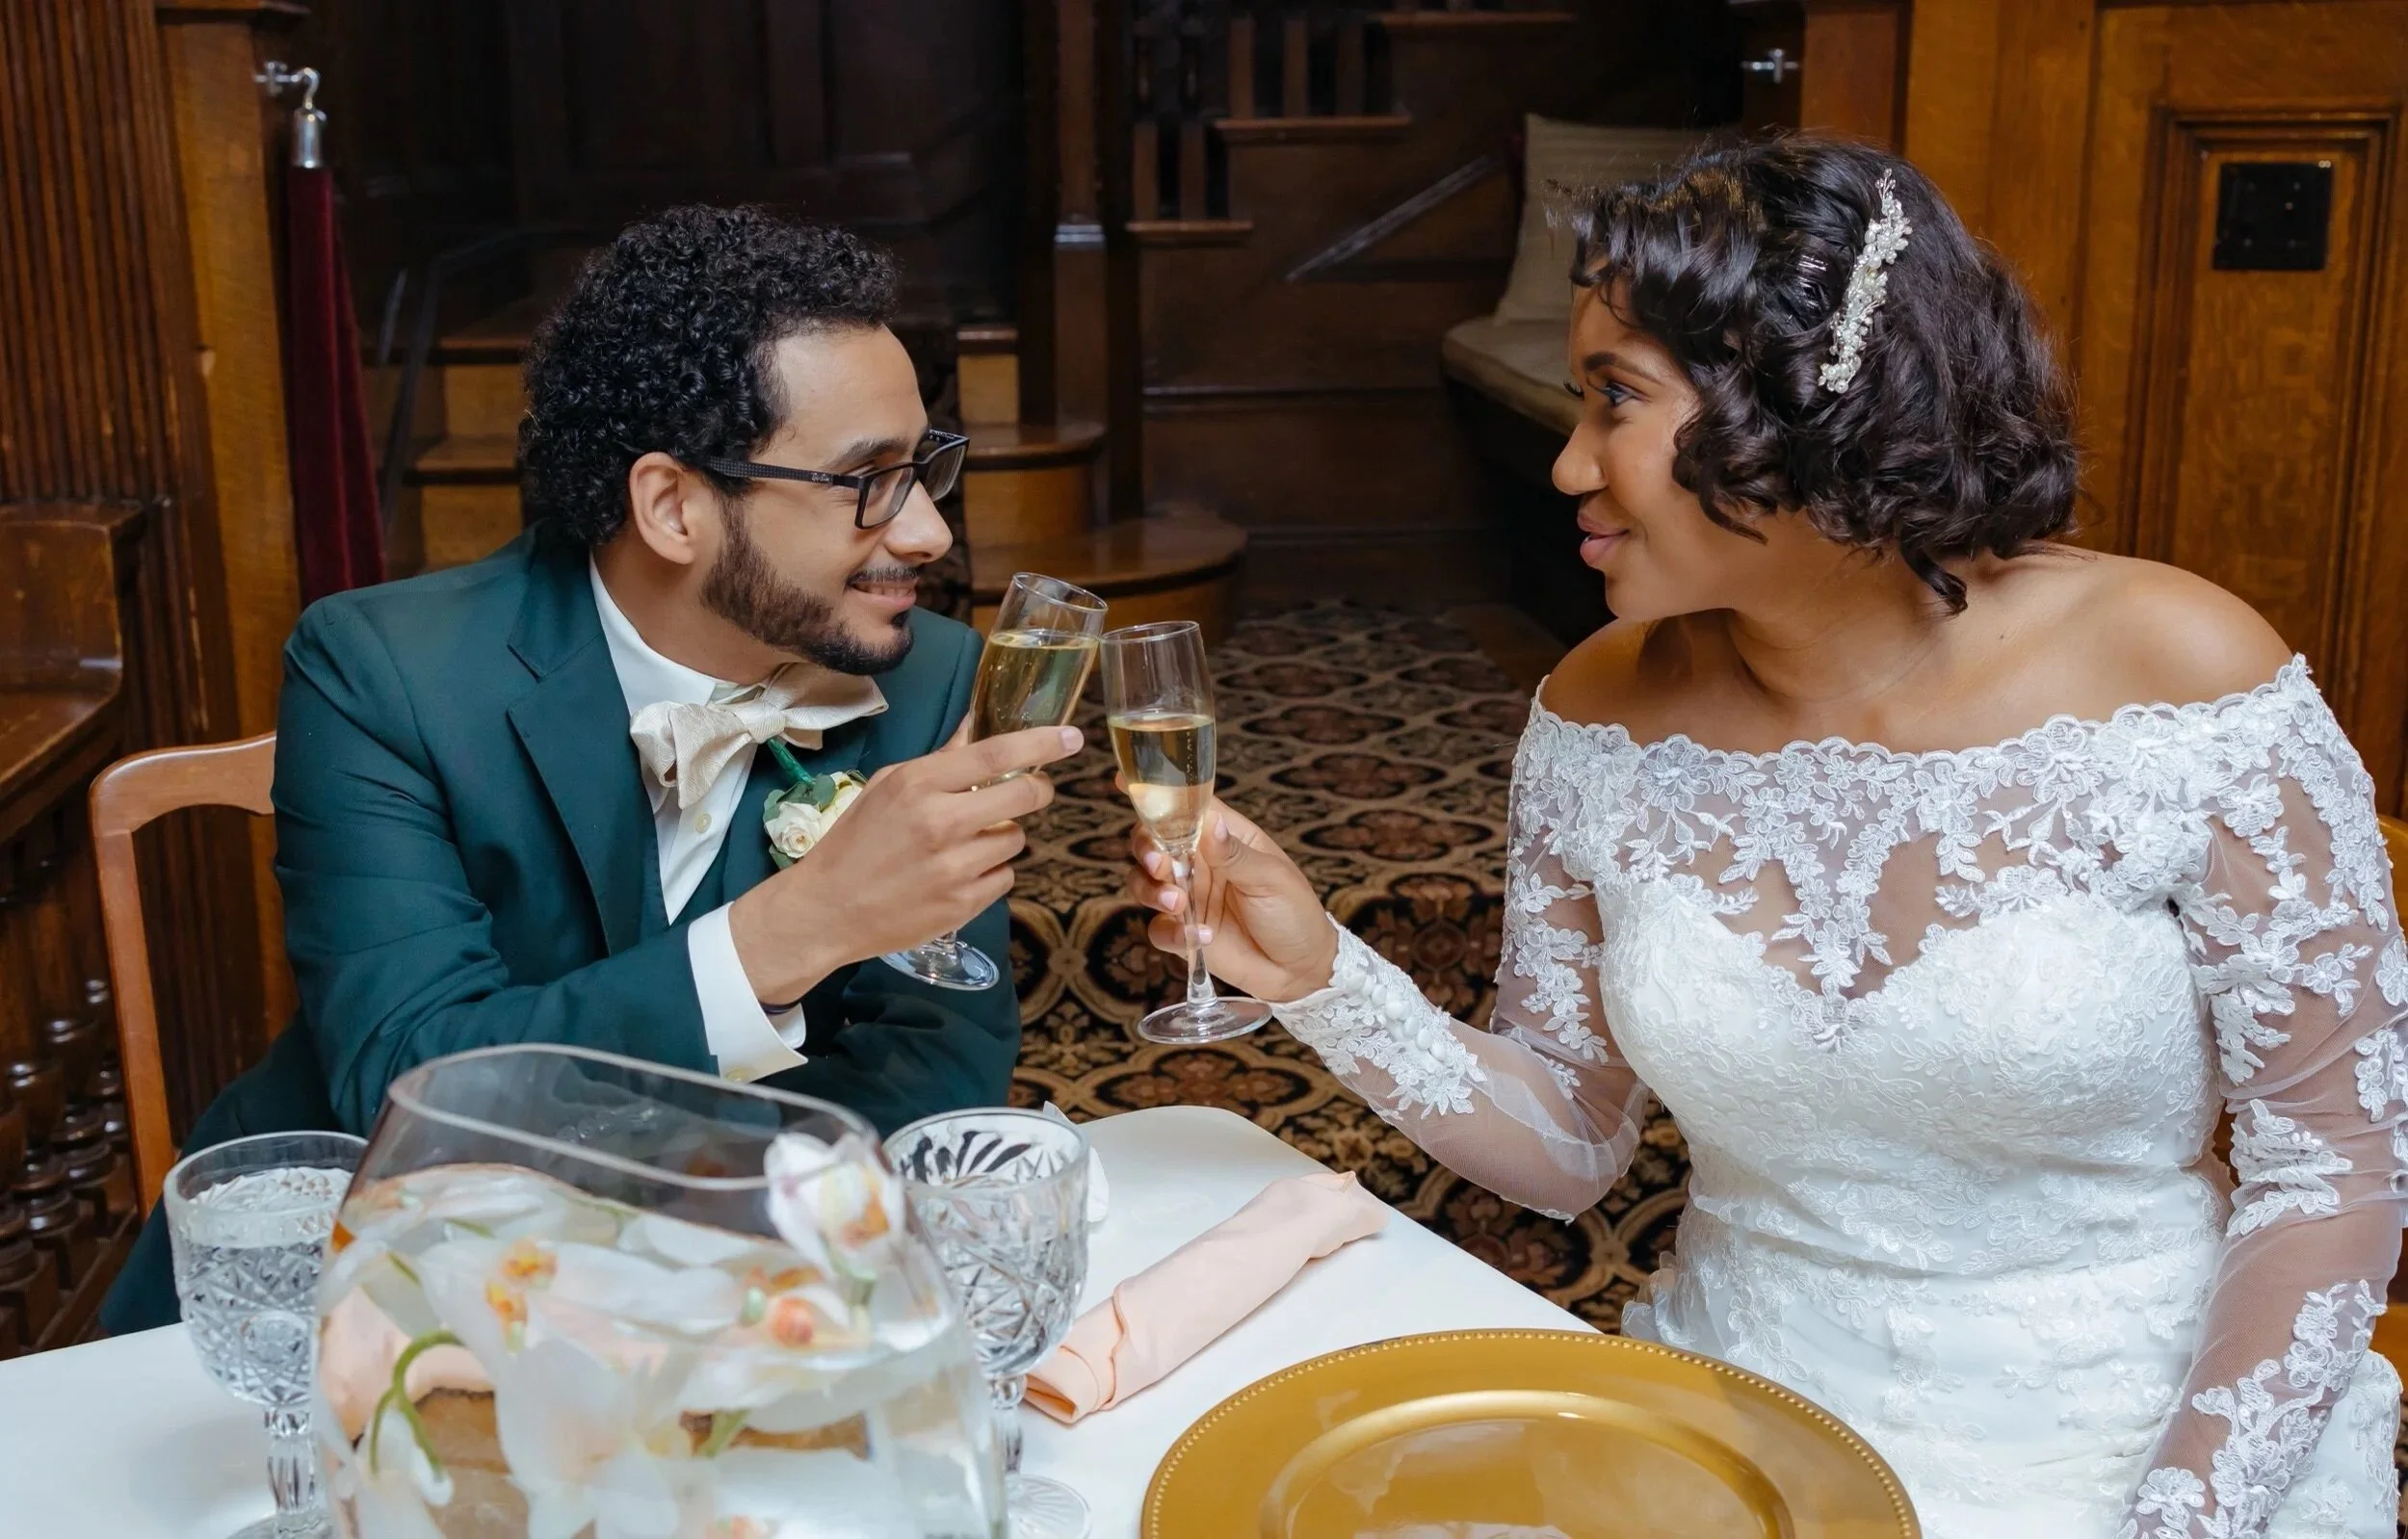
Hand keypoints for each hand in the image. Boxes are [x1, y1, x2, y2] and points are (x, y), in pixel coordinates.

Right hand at [730, 725, 1083, 1000]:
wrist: (827, 909)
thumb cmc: (857, 841)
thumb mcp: (888, 787)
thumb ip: (940, 761)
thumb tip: (979, 726)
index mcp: (919, 785)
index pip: (996, 754)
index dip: (1042, 743)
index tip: (1072, 737)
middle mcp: (942, 823)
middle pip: (1025, 797)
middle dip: (1036, 791)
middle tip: (1027, 792)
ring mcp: (955, 868)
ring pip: (1017, 840)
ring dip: (1002, 837)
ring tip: (966, 844)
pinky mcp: (964, 904)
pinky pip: (1005, 877)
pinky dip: (991, 873)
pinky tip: (959, 874)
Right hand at [1125, 797, 1336, 1002]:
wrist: (1302, 970)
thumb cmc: (1295, 913)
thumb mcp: (1272, 878)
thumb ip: (1235, 854)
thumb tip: (1211, 825)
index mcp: (1223, 838)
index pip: (1186, 807)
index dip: (1157, 794)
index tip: (1125, 782)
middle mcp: (1199, 864)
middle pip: (1151, 843)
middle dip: (1145, 849)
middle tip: (1160, 864)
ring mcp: (1189, 898)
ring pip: (1144, 883)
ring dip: (1151, 890)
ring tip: (1178, 904)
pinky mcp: (1184, 934)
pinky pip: (1158, 929)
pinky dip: (1170, 931)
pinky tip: (1200, 936)